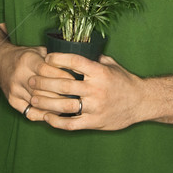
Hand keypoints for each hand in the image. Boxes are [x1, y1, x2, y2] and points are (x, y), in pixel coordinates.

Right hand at [0, 43, 73, 120]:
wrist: (1, 63)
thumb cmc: (25, 56)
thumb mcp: (38, 50)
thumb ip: (54, 57)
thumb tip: (75, 64)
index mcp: (27, 60)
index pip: (46, 70)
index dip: (62, 75)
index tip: (75, 79)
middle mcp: (19, 75)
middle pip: (43, 88)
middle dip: (61, 93)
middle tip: (76, 96)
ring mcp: (15, 90)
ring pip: (38, 101)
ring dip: (55, 105)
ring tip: (70, 106)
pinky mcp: (12, 101)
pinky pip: (30, 112)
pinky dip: (44, 114)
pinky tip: (56, 113)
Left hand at [29, 53, 145, 130]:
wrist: (141, 102)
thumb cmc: (124, 81)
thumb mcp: (110, 65)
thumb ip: (93, 59)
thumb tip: (76, 48)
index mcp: (99, 72)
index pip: (74, 61)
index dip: (58, 59)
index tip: (47, 58)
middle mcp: (96, 89)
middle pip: (64, 84)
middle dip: (44, 82)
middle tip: (31, 79)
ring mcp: (95, 107)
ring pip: (64, 105)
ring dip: (45, 102)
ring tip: (33, 98)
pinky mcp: (95, 122)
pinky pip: (71, 124)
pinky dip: (56, 121)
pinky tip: (46, 117)